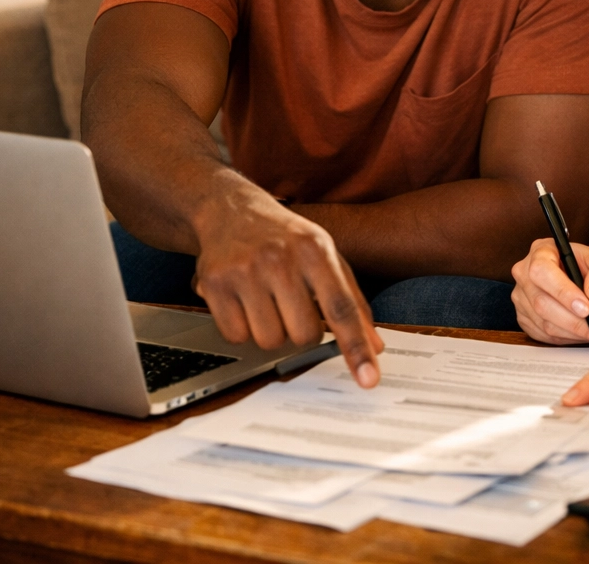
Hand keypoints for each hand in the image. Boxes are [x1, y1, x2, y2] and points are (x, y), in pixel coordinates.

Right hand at [193, 194, 383, 387]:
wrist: (233, 209)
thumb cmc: (287, 238)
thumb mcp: (327, 255)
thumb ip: (353, 301)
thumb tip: (375, 345)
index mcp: (316, 250)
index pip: (342, 308)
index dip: (356, 346)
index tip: (369, 379)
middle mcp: (281, 258)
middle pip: (304, 334)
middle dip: (302, 331)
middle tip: (293, 305)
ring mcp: (245, 270)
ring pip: (269, 341)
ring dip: (272, 331)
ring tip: (267, 300)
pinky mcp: (214, 283)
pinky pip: (236, 337)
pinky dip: (242, 328)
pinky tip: (244, 300)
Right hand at [511, 237, 588, 344]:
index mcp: (542, 251)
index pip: (542, 271)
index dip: (562, 291)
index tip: (586, 308)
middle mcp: (525, 273)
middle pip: (541, 302)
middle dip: (574, 320)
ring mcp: (522, 297)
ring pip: (544, 323)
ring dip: (576, 333)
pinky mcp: (526, 318)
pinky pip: (545, 336)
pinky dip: (570, 339)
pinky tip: (587, 334)